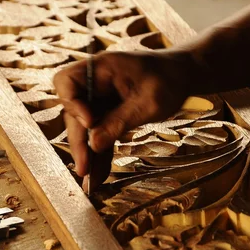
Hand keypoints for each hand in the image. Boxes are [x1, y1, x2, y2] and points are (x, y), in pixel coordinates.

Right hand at [53, 50, 191, 180]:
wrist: (183, 75)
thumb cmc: (169, 80)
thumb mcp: (148, 103)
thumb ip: (120, 121)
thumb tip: (93, 143)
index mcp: (101, 68)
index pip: (66, 82)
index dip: (72, 103)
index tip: (89, 123)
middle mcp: (95, 83)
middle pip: (73, 112)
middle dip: (79, 141)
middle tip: (84, 168)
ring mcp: (100, 99)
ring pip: (84, 127)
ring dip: (87, 153)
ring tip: (90, 181)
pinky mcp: (108, 113)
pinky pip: (99, 134)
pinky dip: (100, 153)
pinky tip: (99, 174)